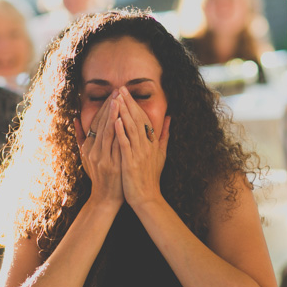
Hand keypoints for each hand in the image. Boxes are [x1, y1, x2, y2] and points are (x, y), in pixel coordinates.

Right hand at [74, 92, 123, 206]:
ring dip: (114, 115)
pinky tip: (125, 121)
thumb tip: (75, 119)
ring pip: (108, 132)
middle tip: (119, 91)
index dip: (104, 108)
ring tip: (120, 101)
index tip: (113, 95)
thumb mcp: (86, 158)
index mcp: (88, 148)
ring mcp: (103, 158)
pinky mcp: (113, 165)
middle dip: (111, 106)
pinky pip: (117, 145)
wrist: (106, 198)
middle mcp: (94, 152)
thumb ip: (80, 138)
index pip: (96, 123)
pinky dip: (120, 132)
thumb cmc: (99, 176)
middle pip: (102, 124)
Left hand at [114, 86, 169, 210]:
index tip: (127, 93)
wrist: (147, 198)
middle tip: (121, 89)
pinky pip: (126, 144)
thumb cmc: (151, 178)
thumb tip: (170, 119)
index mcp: (152, 143)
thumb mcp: (161, 155)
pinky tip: (115, 120)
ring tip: (117, 99)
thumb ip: (165, 136)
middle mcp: (147, 146)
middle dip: (129, 103)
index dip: (136, 105)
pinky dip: (121, 132)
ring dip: (124, 112)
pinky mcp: (131, 162)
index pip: (144, 119)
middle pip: (138, 120)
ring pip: (132, 129)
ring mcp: (140, 154)